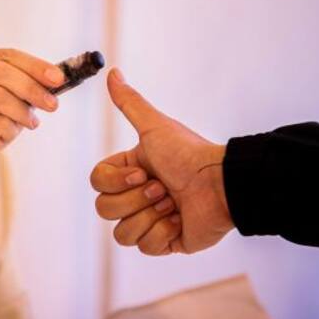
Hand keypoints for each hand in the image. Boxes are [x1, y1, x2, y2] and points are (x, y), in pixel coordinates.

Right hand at [0, 48, 64, 184]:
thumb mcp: (8, 103)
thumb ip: (25, 89)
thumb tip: (56, 80)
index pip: (7, 56)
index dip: (35, 65)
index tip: (58, 78)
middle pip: (3, 72)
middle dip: (33, 88)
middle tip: (53, 105)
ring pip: (0, 97)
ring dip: (23, 112)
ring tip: (31, 123)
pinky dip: (10, 130)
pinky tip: (6, 136)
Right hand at [91, 68, 232, 254]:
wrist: (221, 184)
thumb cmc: (189, 153)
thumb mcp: (155, 127)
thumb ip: (130, 103)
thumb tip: (112, 71)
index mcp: (129, 171)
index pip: (97, 183)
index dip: (116, 181)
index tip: (143, 171)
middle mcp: (136, 196)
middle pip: (104, 209)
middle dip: (135, 200)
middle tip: (163, 188)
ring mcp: (149, 220)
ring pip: (121, 233)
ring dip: (150, 217)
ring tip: (173, 204)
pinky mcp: (165, 242)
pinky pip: (145, 247)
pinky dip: (164, 233)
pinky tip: (181, 219)